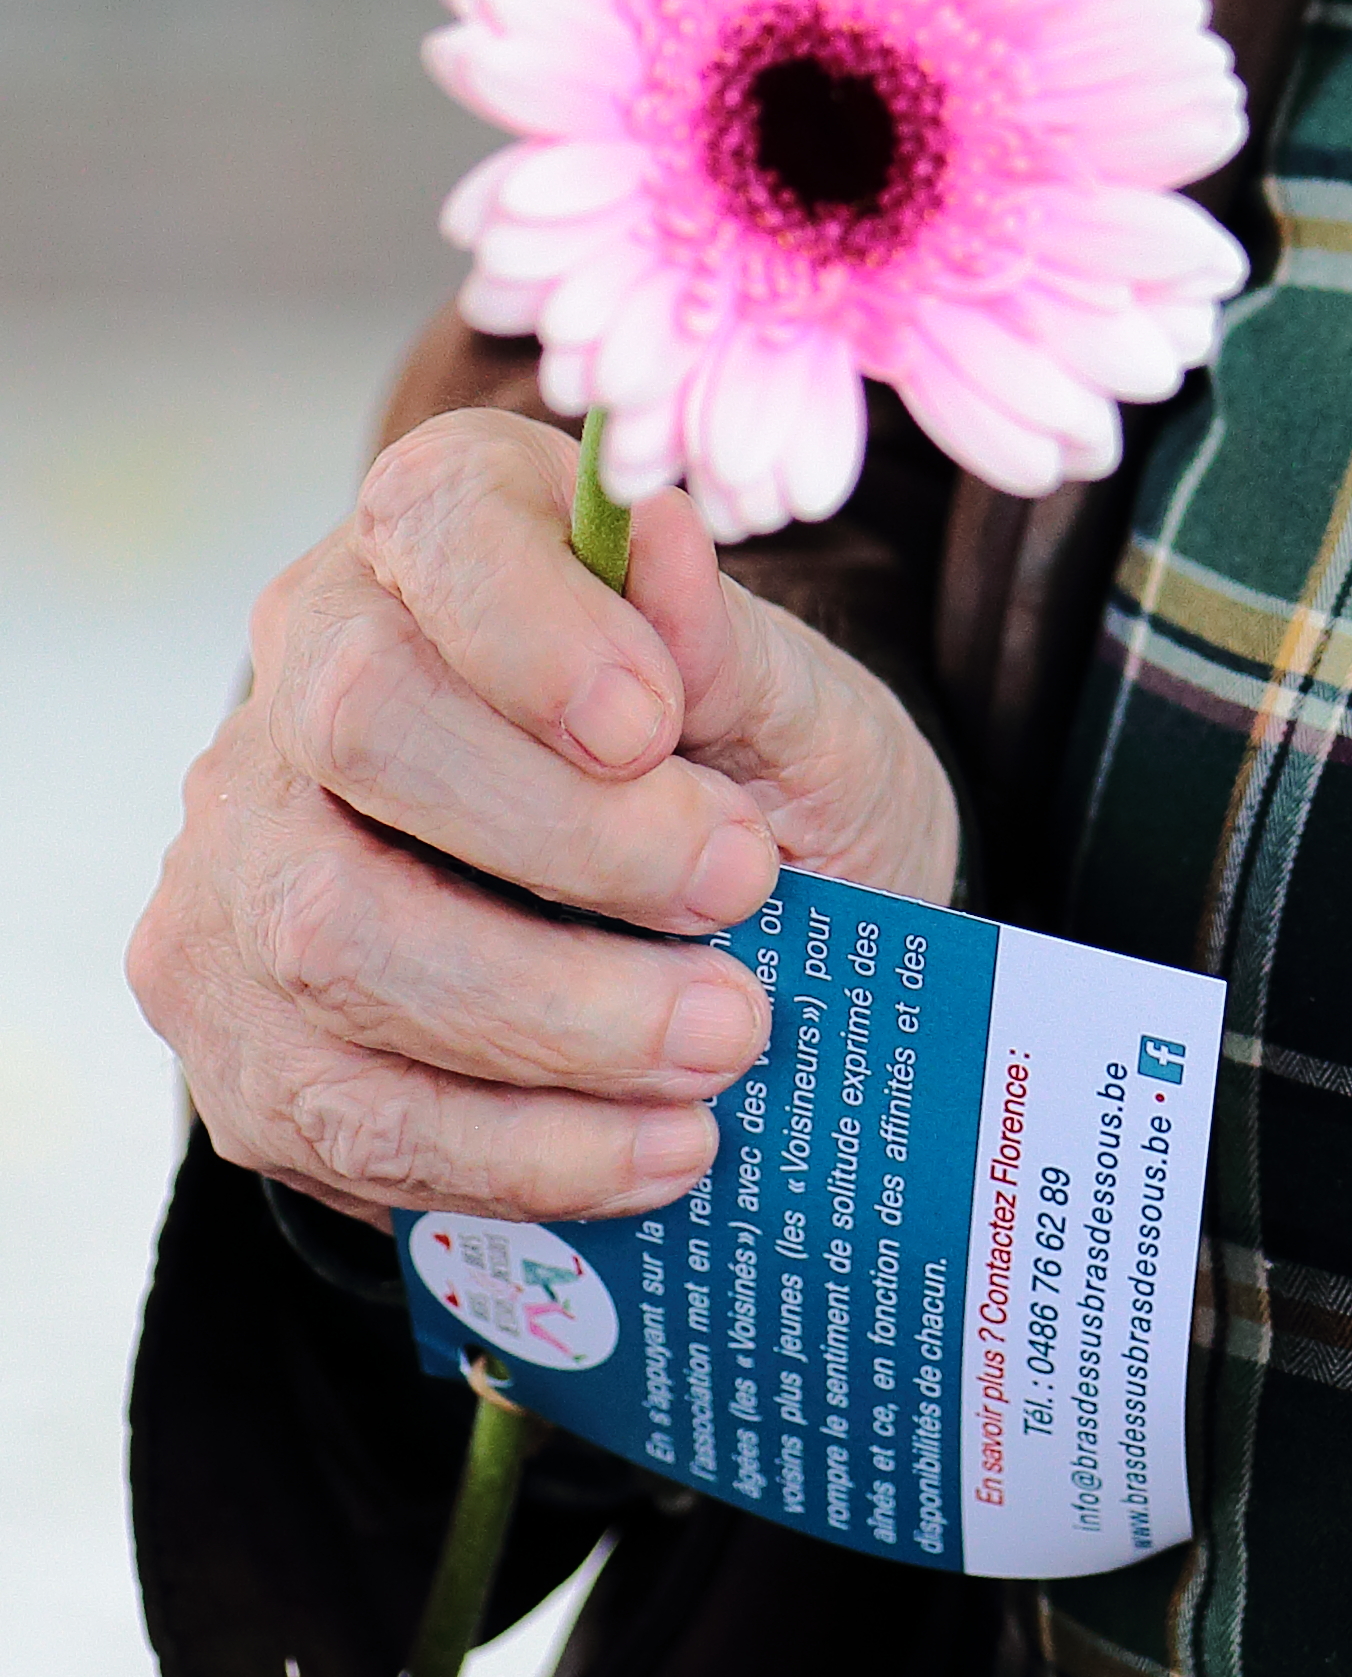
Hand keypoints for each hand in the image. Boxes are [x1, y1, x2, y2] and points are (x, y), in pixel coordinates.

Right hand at [128, 409, 961, 1232]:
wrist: (704, 936)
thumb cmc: (749, 776)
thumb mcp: (791, 701)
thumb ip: (728, 646)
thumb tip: (662, 539)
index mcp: (441, 526)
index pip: (435, 525)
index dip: (532, 628)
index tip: (655, 723)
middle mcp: (301, 669)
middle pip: (360, 727)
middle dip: (564, 837)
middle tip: (742, 894)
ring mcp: (238, 858)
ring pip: (330, 939)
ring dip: (549, 1019)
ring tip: (725, 1046)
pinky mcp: (234, 1034)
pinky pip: (342, 1111)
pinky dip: (516, 1147)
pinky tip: (654, 1151)